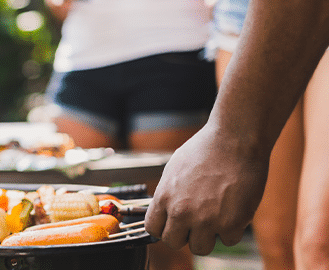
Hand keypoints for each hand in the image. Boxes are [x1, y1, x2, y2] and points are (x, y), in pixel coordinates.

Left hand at [145, 125, 268, 254]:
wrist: (236, 140)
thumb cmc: (206, 149)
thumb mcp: (174, 170)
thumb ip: (168, 194)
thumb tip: (165, 212)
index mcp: (164, 197)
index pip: (153, 229)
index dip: (164, 227)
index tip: (173, 223)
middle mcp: (182, 212)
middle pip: (173, 242)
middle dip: (184, 234)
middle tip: (196, 221)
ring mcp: (206, 220)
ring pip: (200, 248)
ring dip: (208, 236)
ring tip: (216, 214)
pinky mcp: (231, 223)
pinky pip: (228, 240)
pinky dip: (232, 229)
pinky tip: (233, 209)